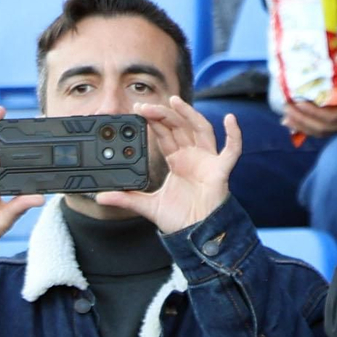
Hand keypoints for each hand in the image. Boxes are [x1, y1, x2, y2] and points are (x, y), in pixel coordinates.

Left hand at [94, 96, 239, 234]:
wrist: (196, 236)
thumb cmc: (179, 219)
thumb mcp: (148, 206)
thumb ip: (127, 199)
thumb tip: (101, 197)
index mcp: (177, 161)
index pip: (165, 134)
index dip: (153, 120)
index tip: (138, 109)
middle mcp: (192, 157)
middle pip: (179, 127)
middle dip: (163, 114)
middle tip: (145, 105)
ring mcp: (207, 162)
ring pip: (201, 130)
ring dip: (189, 114)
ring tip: (175, 101)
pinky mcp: (220, 171)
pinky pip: (232, 151)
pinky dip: (234, 135)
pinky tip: (230, 119)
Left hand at [282, 58, 336, 137]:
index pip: (332, 116)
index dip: (314, 112)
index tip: (299, 103)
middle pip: (322, 128)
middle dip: (302, 120)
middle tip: (286, 108)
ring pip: (319, 132)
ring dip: (301, 126)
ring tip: (285, 118)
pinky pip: (320, 131)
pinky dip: (305, 129)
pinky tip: (292, 124)